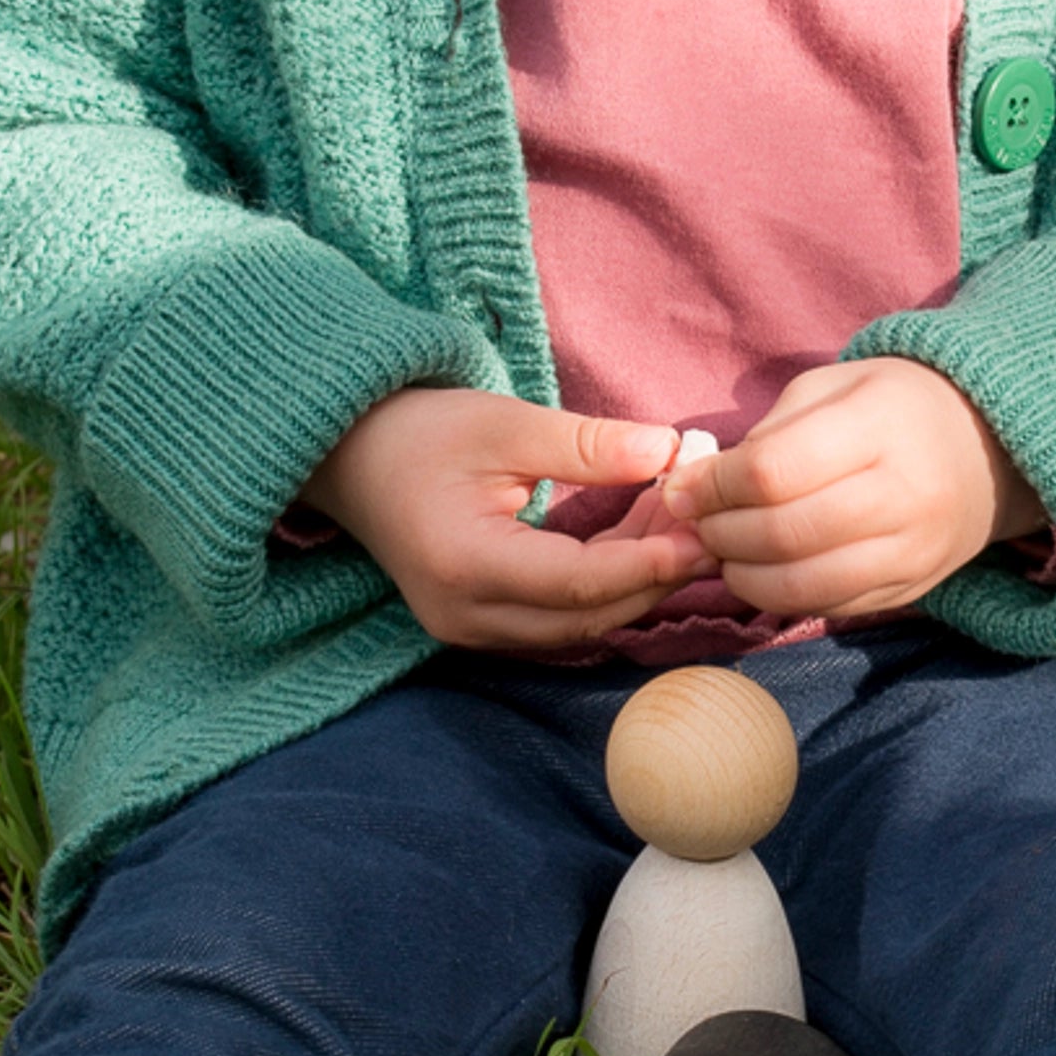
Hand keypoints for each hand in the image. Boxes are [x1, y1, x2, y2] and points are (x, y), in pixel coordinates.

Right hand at [302, 389, 713, 650]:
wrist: (348, 460)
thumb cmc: (417, 432)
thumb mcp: (502, 424)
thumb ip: (585, 444)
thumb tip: (670, 450)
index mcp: (466, 565)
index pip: (578, 582)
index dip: (647, 563)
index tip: (703, 533)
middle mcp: (468, 616)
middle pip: (587, 615)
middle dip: (654, 573)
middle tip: (707, 523)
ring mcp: (473, 631)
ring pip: (581, 623)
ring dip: (636, 580)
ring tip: (678, 519)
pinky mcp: (483, 628)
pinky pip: (562, 619)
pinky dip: (607, 584)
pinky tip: (640, 537)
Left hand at [659, 358, 1046, 616]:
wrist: (986, 450)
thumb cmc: (892, 408)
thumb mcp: (834, 388)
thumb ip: (767, 434)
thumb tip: (698, 487)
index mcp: (880, 427)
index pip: (775, 473)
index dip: (714, 487)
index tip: (682, 488)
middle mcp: (903, 496)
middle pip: (783, 535)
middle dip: (720, 533)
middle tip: (696, 523)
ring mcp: (910, 552)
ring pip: (802, 585)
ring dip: (742, 575)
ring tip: (723, 550)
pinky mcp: (907, 590)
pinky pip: (826, 607)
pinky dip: (778, 596)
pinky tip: (761, 570)